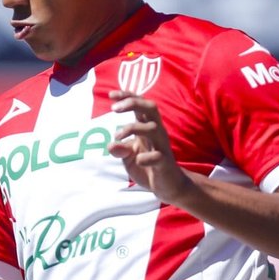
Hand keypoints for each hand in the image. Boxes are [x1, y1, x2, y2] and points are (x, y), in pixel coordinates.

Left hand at [108, 89, 193, 204]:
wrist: (168, 185)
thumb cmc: (148, 166)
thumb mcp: (129, 157)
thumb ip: (120, 150)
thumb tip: (110, 146)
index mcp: (147, 128)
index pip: (140, 105)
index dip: (127, 96)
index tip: (111, 94)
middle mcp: (157, 133)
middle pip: (151, 108)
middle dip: (133, 104)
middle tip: (114, 109)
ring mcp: (162, 147)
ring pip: (153, 128)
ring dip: (133, 128)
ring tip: (117, 136)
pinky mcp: (165, 163)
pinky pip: (158, 157)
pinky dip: (145, 158)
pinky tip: (138, 160)